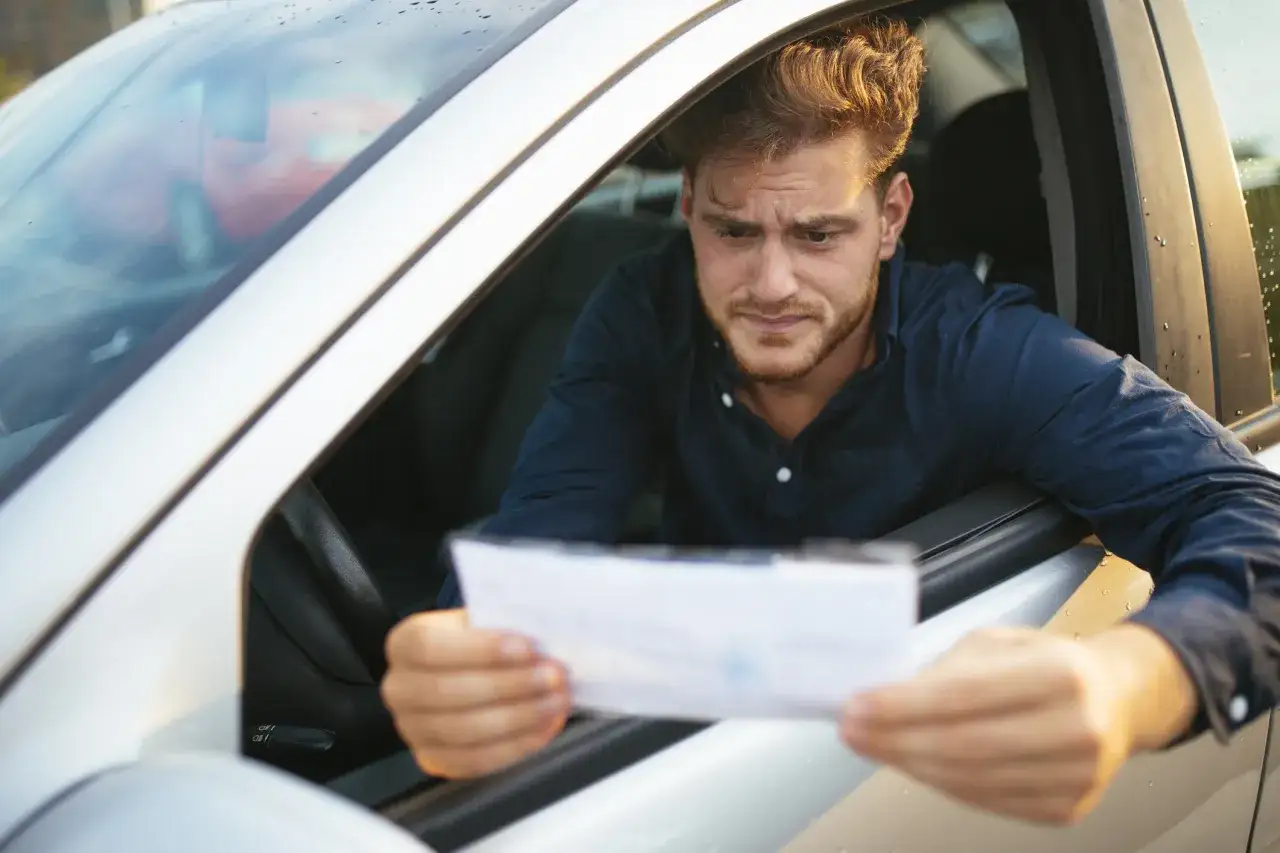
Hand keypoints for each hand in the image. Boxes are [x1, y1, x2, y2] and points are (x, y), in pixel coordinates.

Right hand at [381, 608, 571, 778]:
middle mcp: (400, 688)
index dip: (480, 649)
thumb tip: (546, 638)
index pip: (430, 647)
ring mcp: (413, 729)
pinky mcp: (434, 760)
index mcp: (405, 644)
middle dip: (509, 685)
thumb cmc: (482, 643)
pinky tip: (542, 727)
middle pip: (447, 692)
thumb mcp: (485, 621)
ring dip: (518, 717)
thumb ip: (504, 626)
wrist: (471, 670)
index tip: (526, 647)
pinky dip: (514, 746)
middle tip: (553, 676)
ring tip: (555, 701)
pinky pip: (474, 760)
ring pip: (463, 730)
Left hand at [838, 625, 1194, 824]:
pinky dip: (942, 783)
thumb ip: (947, 671)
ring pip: (970, 780)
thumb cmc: (1047, 664)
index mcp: (1062, 672)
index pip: (962, 696)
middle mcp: (1078, 727)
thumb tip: (881, 698)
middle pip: (962, 745)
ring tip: (875, 745)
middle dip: (893, 740)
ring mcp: (1078, 775)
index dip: (900, 706)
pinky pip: (987, 802)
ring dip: (909, 764)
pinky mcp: (1068, 807)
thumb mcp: (999, 644)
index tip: (856, 706)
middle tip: (852, 731)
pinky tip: (915, 763)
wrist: (1115, 700)